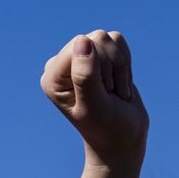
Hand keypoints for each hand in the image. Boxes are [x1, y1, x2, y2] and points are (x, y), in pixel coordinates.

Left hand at [41, 30, 147, 177]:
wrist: (122, 138)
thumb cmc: (107, 127)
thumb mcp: (95, 106)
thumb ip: (85, 76)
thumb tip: (82, 40)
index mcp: (52, 76)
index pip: (80, 46)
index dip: (100, 68)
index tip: (102, 93)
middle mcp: (63, 64)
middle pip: (96, 39)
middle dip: (112, 67)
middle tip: (109, 94)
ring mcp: (80, 58)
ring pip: (108, 39)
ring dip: (121, 67)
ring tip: (113, 90)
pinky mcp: (99, 55)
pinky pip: (117, 40)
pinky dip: (126, 63)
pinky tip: (118, 83)